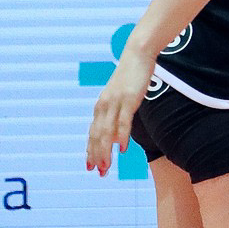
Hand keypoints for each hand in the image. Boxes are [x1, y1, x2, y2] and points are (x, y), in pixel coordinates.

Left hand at [86, 48, 154, 171]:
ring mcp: (116, 103)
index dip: (91, 151)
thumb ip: (117, 111)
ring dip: (105, 151)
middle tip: (99, 173)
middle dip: (97, 156)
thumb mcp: (121, 95)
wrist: (137, 54)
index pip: (93, 133)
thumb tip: (118, 126)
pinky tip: (121, 149)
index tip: (90, 167)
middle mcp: (104, 106)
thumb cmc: (131, 74)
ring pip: (107, 132)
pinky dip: (121, 136)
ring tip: (106, 167)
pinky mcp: (129, 99)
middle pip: (98, 136)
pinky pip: (123, 121)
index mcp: (101, 106)